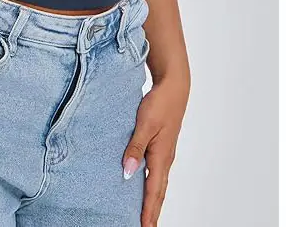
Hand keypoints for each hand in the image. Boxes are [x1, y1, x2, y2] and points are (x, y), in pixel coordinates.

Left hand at [123, 76, 189, 226]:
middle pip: (158, 191)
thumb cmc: (160, 103)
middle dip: (152, 211)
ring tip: (146, 214)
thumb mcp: (144, 124)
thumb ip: (135, 148)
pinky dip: (151, 184)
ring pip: (158, 182)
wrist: (173, 87)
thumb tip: (127, 172)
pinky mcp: (161, 145)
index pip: (153, 190)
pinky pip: (156, 171)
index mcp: (161, 157)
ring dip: (152, 199)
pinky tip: (144, 184)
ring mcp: (164, 152)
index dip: (148, 210)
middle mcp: (164, 158)